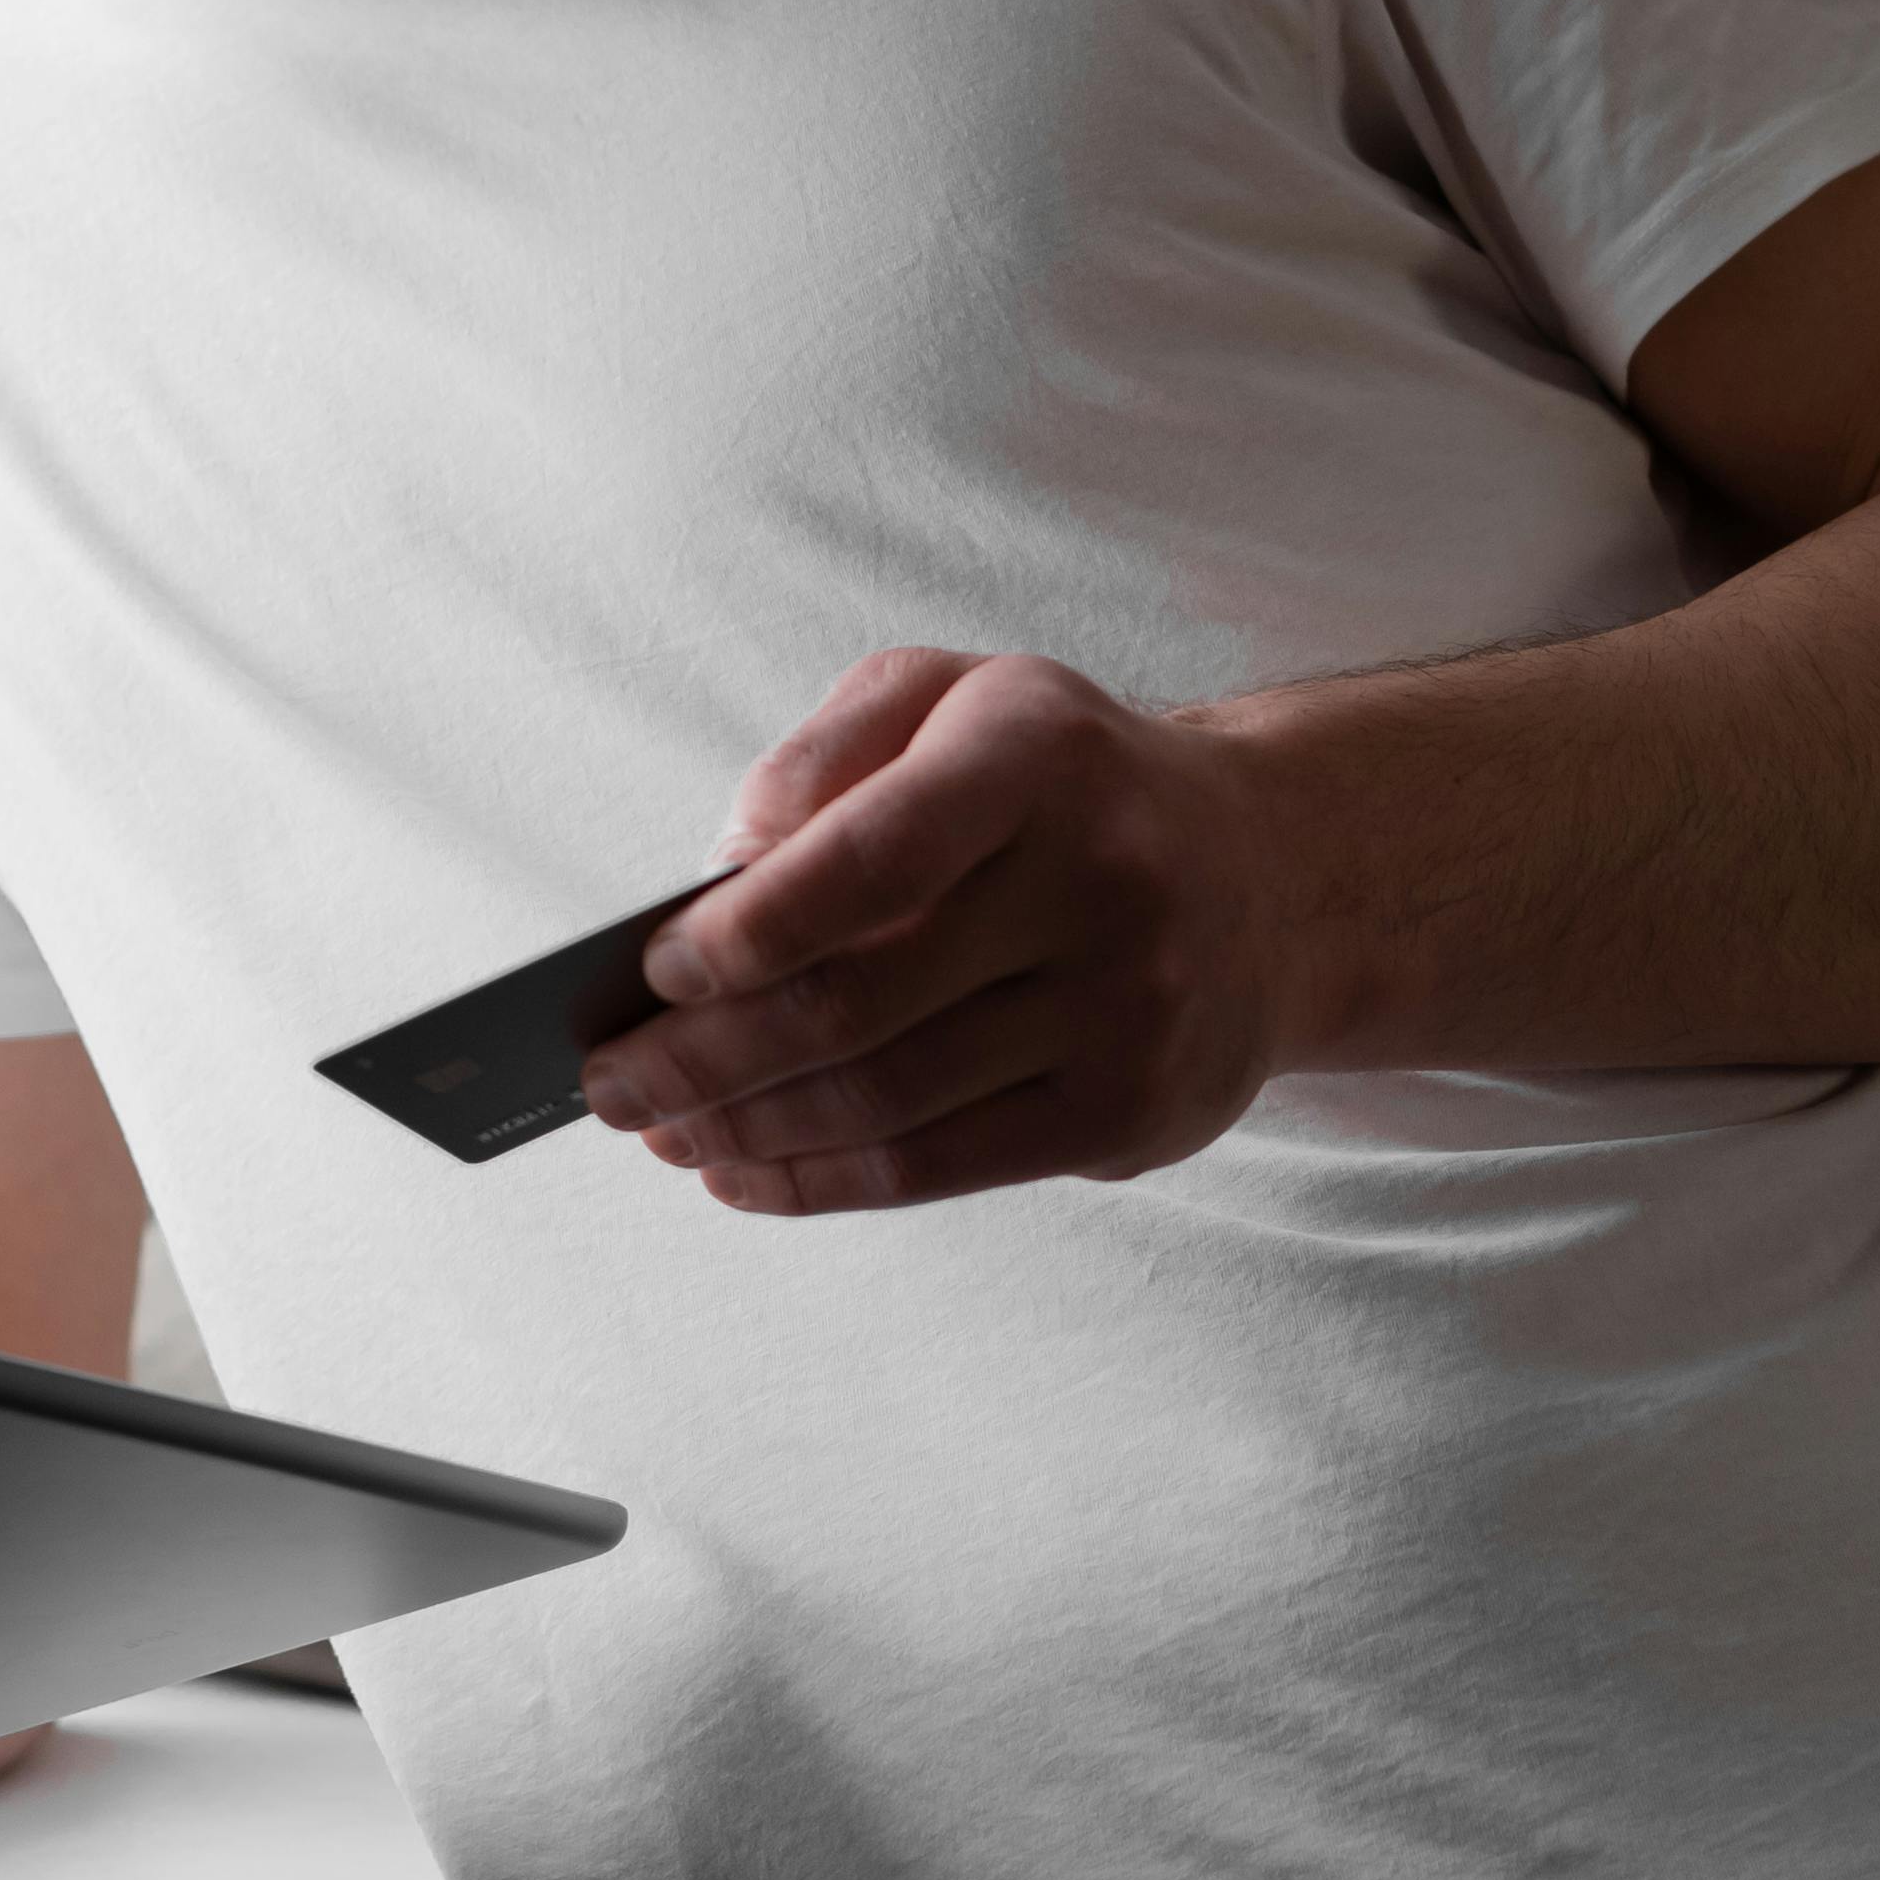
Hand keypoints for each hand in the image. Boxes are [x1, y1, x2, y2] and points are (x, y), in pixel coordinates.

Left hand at [578, 647, 1310, 1212]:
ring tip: (659, 1133)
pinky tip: (741, 1172)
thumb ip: (827, 754)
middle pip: (858, 1006)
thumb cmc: (1062, 780)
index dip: (746, 932)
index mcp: (1037, 756)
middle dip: (703, 1060)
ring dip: (744, 1131)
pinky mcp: (1130, 1113)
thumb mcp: (953, 697)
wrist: (1271, 873)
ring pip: (888, 1103)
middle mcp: (1100, 883)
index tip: (651, 973)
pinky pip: (940, 1169)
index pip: (871, 860)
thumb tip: (723, 874)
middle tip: (607, 1086)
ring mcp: (1127, 1011)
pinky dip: (819, 1182)